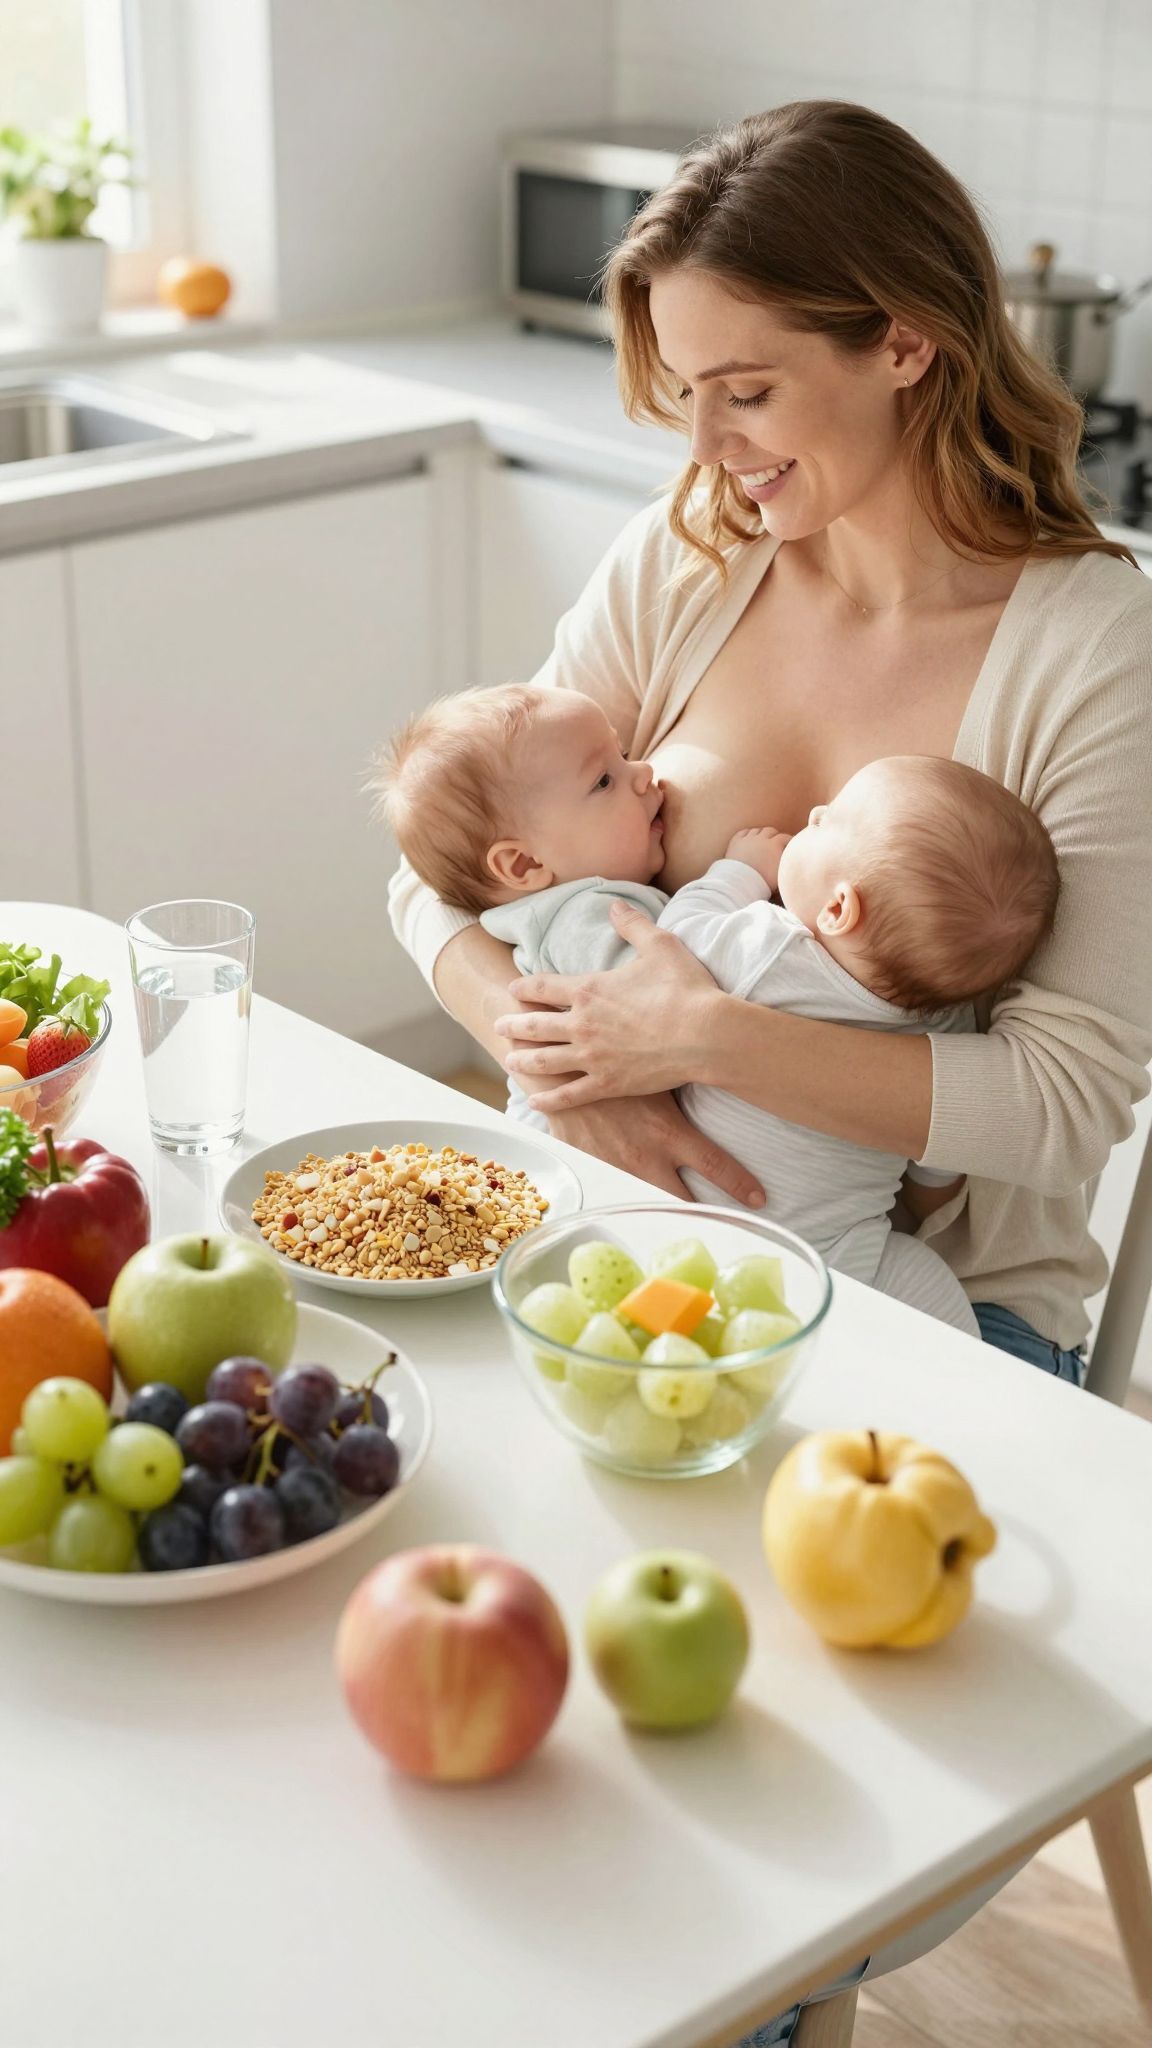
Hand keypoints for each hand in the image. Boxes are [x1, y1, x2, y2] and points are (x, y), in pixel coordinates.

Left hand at [495, 901, 720, 1110]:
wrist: (705, 1035)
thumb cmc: (685, 989)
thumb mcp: (660, 946)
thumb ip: (633, 925)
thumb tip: (614, 906)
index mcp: (589, 989)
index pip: (544, 987)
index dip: (525, 988)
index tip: (513, 990)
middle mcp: (582, 1023)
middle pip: (535, 1025)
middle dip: (514, 1025)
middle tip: (499, 1026)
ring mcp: (592, 1056)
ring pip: (545, 1060)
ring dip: (524, 1060)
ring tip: (509, 1061)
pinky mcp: (608, 1083)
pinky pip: (570, 1094)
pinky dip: (550, 1099)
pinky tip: (536, 1103)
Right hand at [546, 1092, 764, 1205]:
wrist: (562, 1073)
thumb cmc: (617, 1067)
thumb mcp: (659, 1079)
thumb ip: (686, 1088)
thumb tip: (724, 1074)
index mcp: (669, 1133)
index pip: (716, 1165)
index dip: (741, 1185)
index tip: (759, 1200)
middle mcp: (646, 1158)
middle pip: (684, 1201)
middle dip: (703, 1215)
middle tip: (722, 1224)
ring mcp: (619, 1170)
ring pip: (650, 1204)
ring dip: (664, 1211)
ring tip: (679, 1221)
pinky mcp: (595, 1173)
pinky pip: (616, 1193)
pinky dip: (627, 1197)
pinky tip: (634, 1202)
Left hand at [726, 827, 790, 890]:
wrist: (741, 882)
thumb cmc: (764, 881)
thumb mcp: (782, 873)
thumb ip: (788, 864)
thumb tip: (792, 862)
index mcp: (774, 845)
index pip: (784, 837)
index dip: (788, 840)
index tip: (790, 844)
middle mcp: (761, 838)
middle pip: (770, 831)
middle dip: (774, 835)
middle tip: (776, 841)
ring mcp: (747, 839)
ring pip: (756, 831)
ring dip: (761, 834)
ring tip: (762, 840)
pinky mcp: (736, 842)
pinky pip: (743, 833)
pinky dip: (747, 834)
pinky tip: (748, 838)